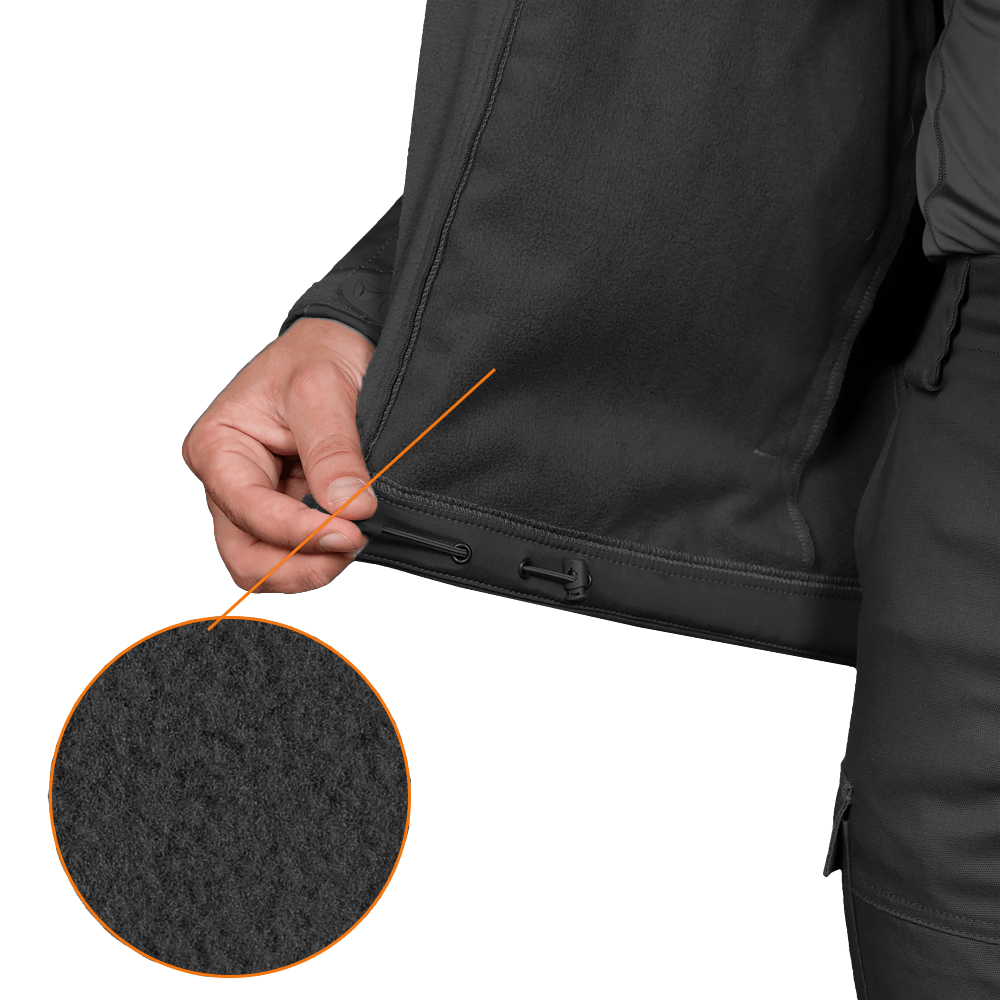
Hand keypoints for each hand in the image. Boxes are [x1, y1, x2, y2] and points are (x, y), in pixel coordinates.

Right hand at [182, 318, 377, 592]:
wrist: (341, 345)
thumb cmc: (318, 354)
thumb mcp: (321, 389)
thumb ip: (331, 451)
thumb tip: (349, 509)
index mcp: (217, 448)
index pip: (247, 511)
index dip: (296, 532)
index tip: (351, 533)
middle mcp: (228, 484)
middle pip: (246, 557)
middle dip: (298, 565)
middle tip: (354, 546)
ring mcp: (258, 503)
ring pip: (270, 567)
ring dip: (313, 566)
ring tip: (358, 538)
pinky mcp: (290, 513)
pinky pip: (298, 554)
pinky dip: (325, 555)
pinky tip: (353, 531)